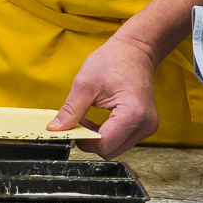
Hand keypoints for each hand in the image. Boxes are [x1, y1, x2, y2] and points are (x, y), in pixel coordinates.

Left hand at [50, 30, 163, 157]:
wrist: (134, 51)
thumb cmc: (113, 61)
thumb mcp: (85, 84)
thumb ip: (70, 110)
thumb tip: (55, 129)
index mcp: (133, 114)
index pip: (105, 144)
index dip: (84, 140)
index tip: (71, 128)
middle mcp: (145, 125)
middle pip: (111, 150)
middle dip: (91, 141)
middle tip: (78, 122)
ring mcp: (147, 127)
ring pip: (116, 148)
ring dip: (99, 139)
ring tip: (87, 118)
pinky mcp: (145, 126)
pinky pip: (122, 140)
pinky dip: (107, 135)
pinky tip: (98, 120)